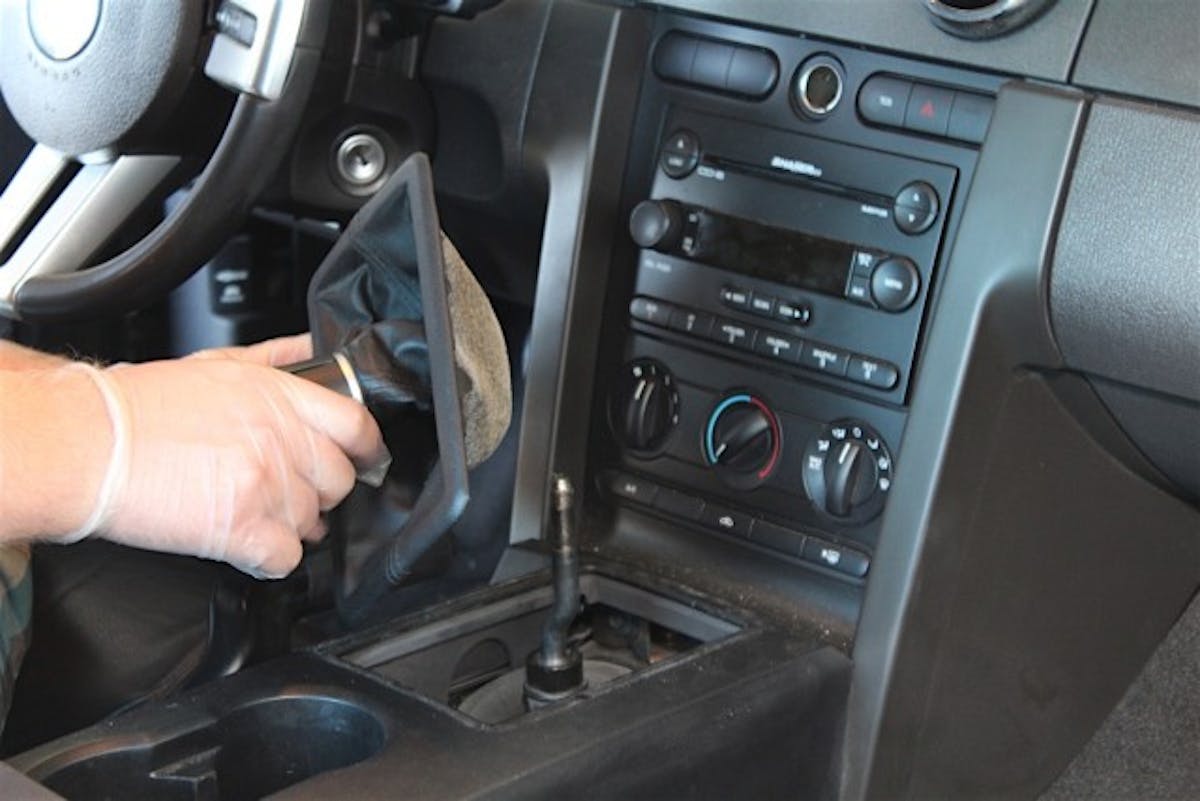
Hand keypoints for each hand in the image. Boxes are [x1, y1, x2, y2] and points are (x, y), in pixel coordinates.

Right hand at [88, 334, 384, 577]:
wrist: (87, 442)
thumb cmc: (140, 406)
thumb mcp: (219, 365)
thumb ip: (277, 358)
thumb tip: (312, 350)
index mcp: (280, 397)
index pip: (357, 425)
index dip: (367, 448)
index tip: (365, 459)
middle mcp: (282, 439)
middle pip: (341, 480)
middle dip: (321, 491)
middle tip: (292, 491)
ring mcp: (266, 485)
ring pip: (314, 521)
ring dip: (291, 525)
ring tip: (255, 514)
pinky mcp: (242, 528)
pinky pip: (286, 558)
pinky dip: (271, 559)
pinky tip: (249, 546)